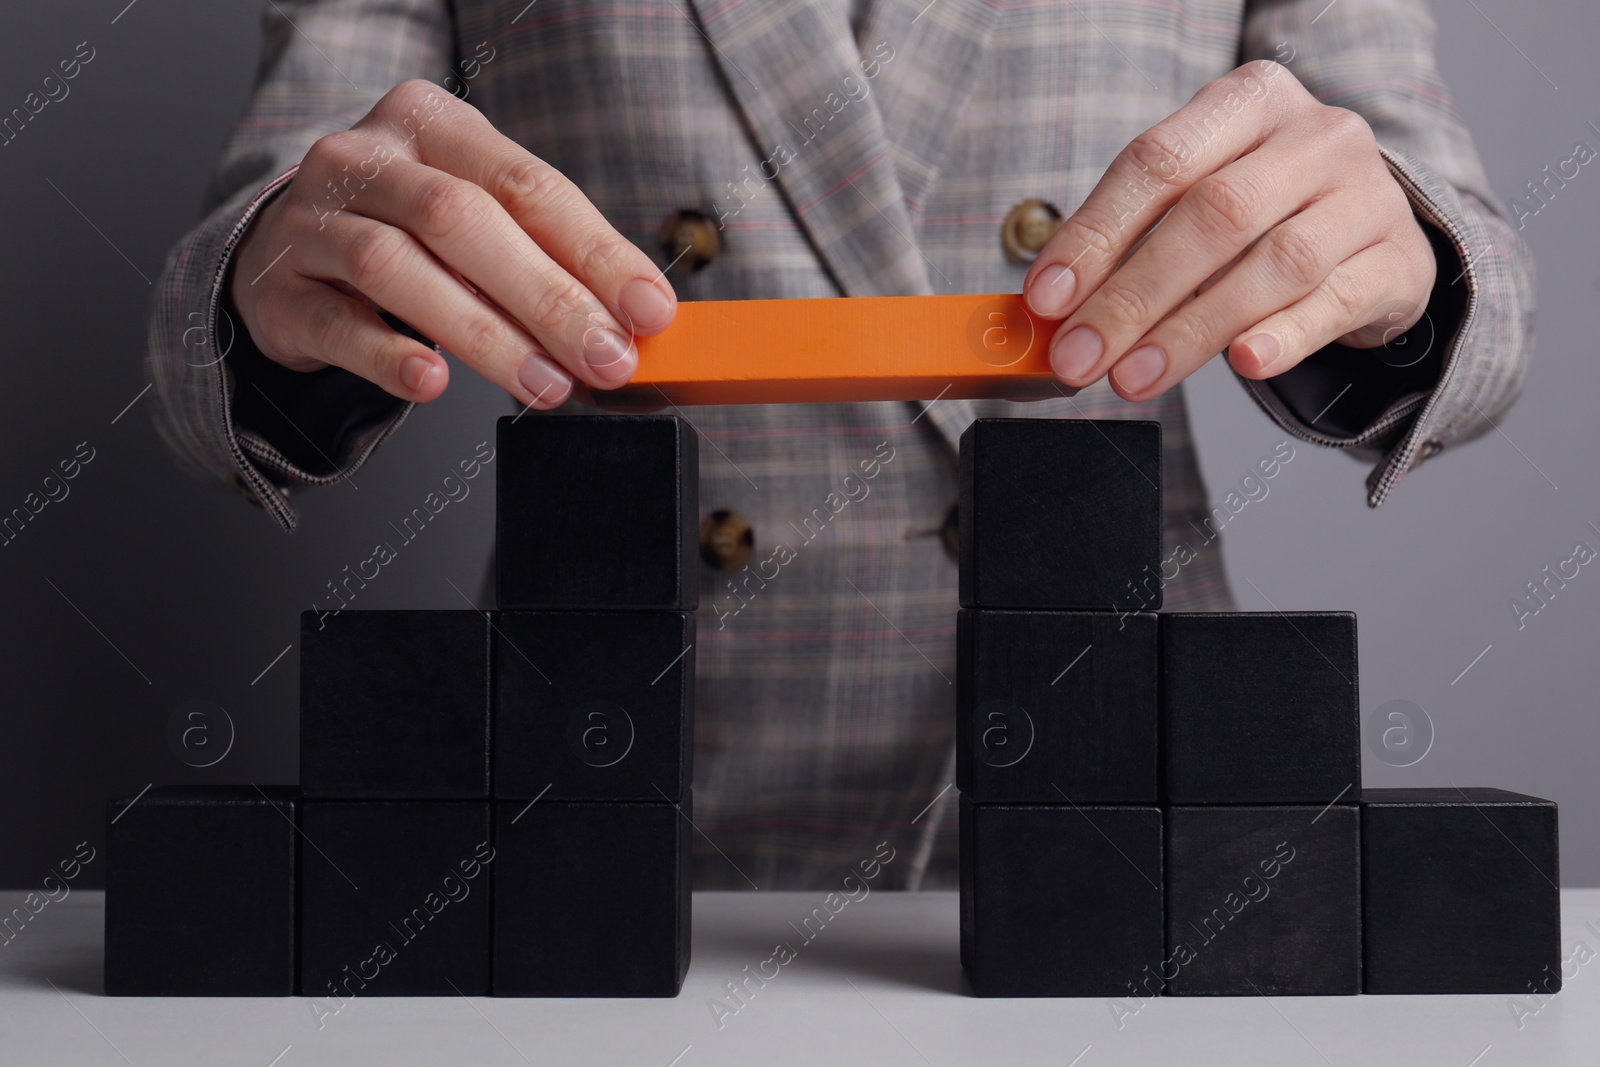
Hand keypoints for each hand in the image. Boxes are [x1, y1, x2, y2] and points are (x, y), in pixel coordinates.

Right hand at [229, 80, 675, 409]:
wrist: (286, 256)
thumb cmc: (406, 234)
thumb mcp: (479, 219)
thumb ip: (548, 256)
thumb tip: (636, 322)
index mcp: (432, 124)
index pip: (527, 184)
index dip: (595, 251)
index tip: (650, 311)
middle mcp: (366, 158)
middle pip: (463, 221)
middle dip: (549, 298)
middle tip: (607, 359)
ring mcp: (311, 221)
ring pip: (397, 268)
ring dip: (485, 335)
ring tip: (546, 385)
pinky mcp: (278, 291)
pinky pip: (336, 323)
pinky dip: (387, 355)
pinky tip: (433, 381)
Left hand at [1022, 61, 1435, 401]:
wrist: (1373, 234)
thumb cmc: (1263, 217)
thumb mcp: (1196, 203)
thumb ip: (1131, 244)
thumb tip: (1055, 311)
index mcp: (1249, 101)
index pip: (1158, 161)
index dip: (1096, 234)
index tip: (1047, 298)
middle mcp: (1316, 136)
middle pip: (1213, 215)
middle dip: (1134, 296)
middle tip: (1081, 357)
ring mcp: (1368, 195)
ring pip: (1274, 265)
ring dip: (1192, 329)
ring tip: (1133, 377)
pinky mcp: (1400, 260)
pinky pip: (1336, 302)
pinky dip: (1285, 336)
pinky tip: (1242, 364)